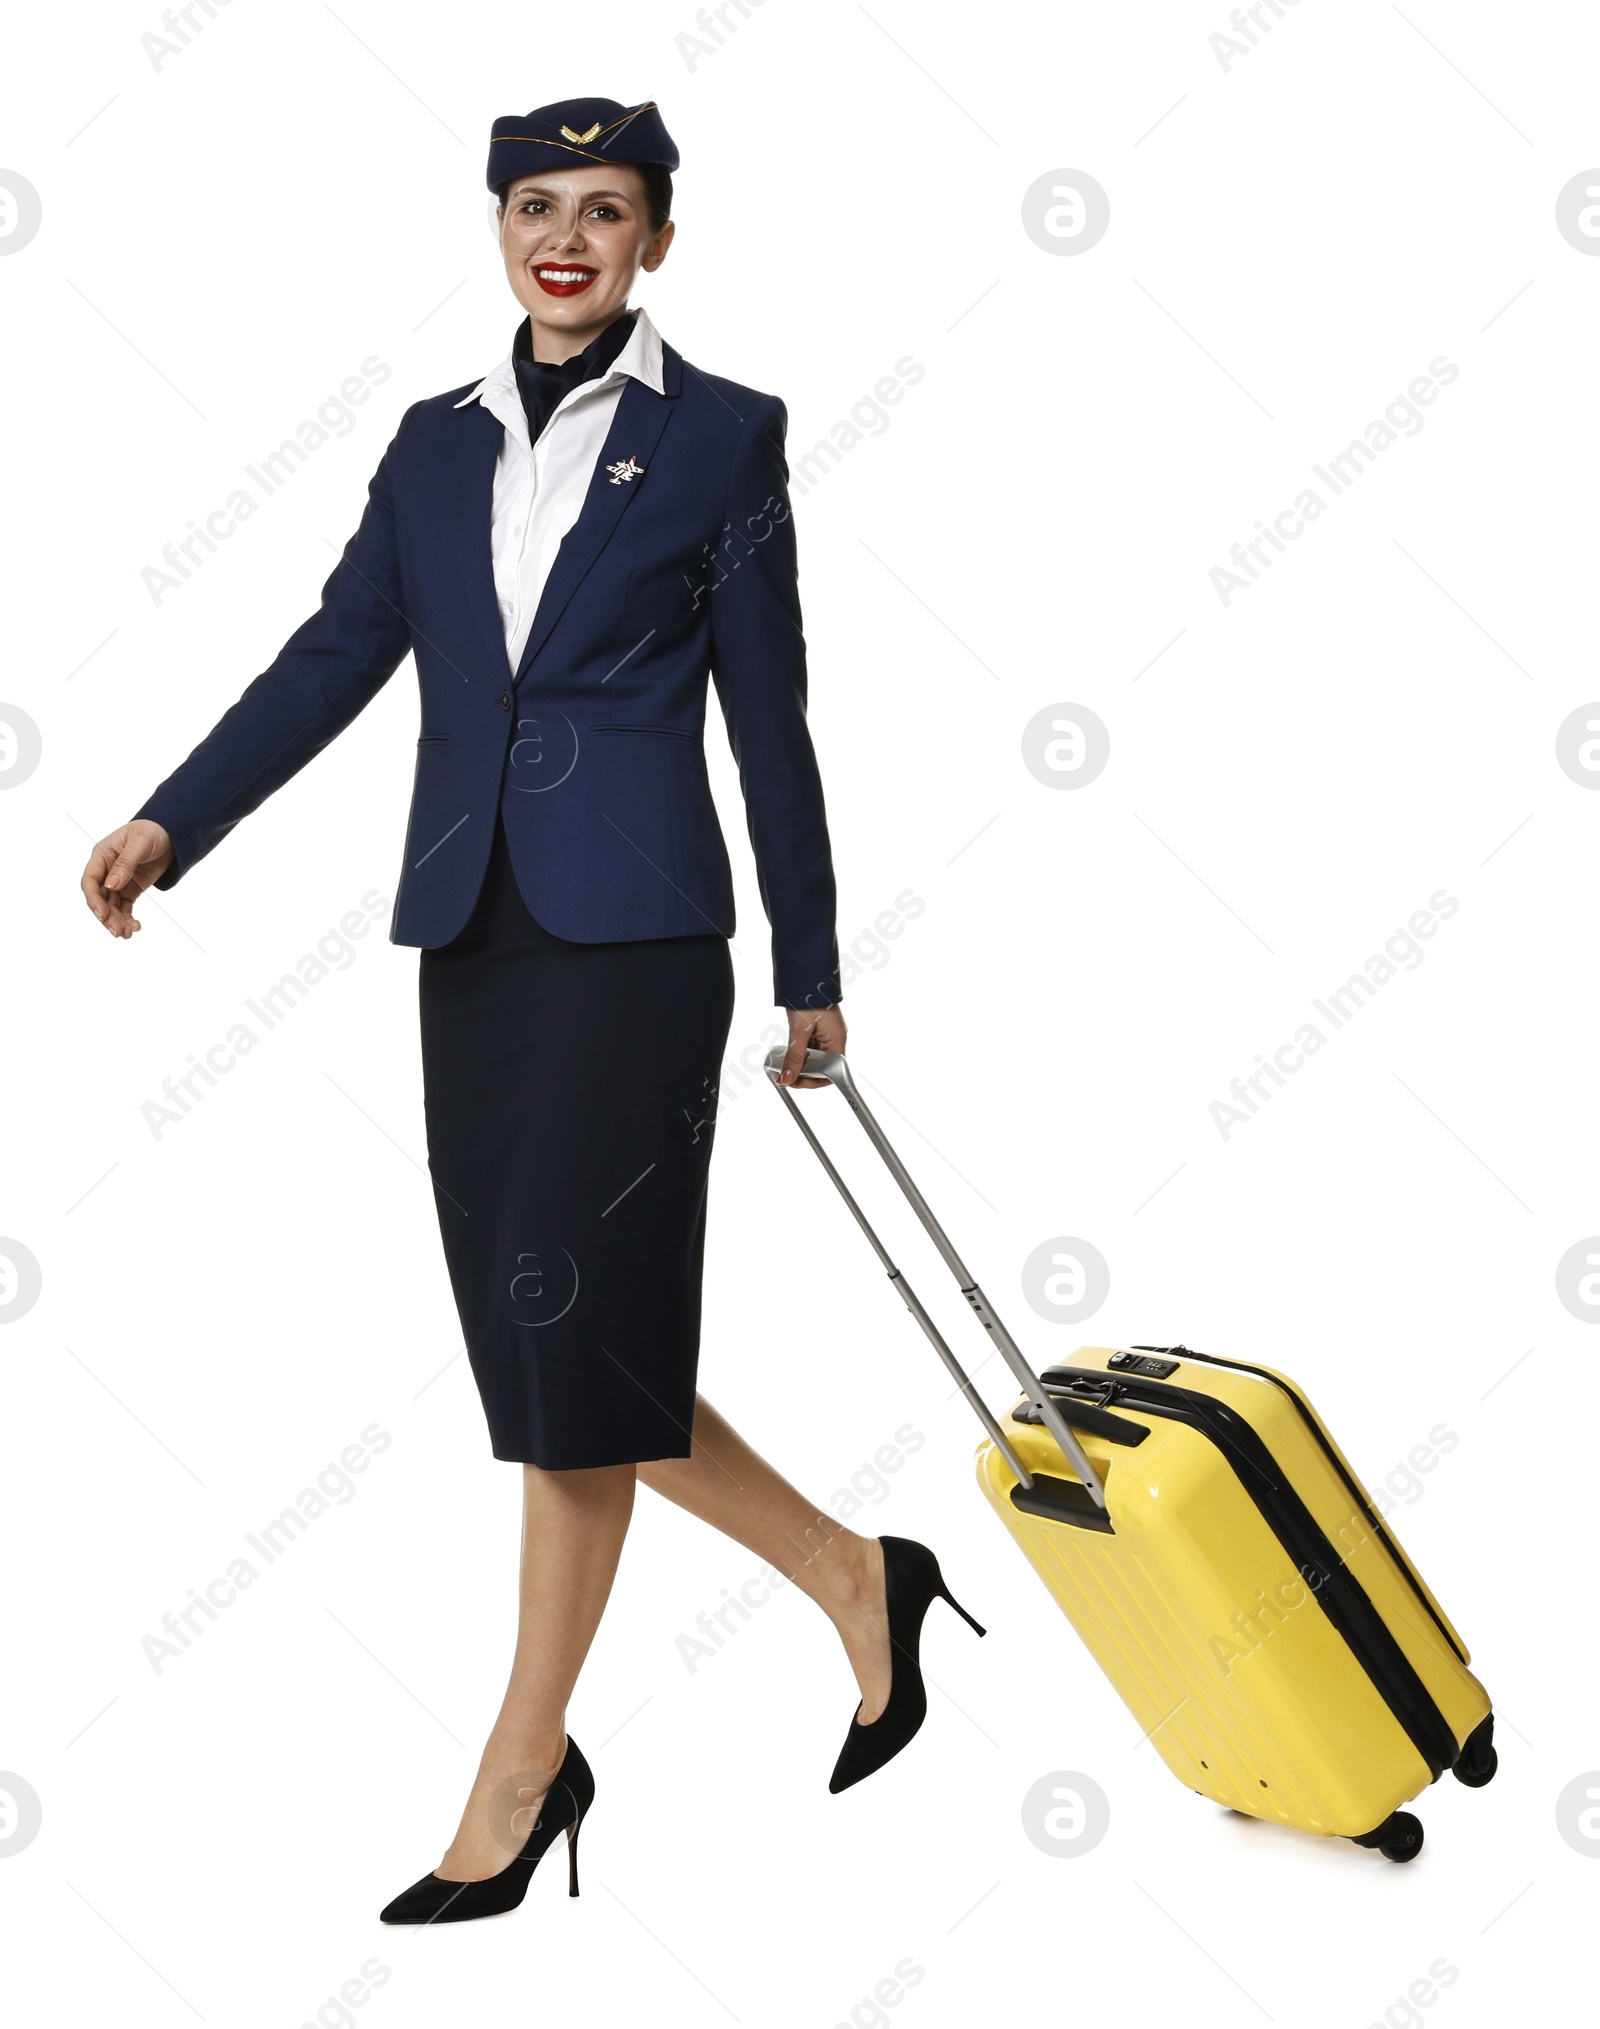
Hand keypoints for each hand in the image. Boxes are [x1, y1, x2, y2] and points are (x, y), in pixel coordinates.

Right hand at [82, 820, 174, 939]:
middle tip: (118, 931)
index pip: (90, 881)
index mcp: (101, 856)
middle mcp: (106, 870)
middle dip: (107, 916)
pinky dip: (128, 918)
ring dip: (117, 921)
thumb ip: (124, 864)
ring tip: (128, 934)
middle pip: (99, 898)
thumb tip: (110, 886)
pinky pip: (124, 907)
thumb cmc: (151, 831)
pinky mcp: (130, 889)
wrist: (171, 833)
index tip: (102, 914)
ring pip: (111, 906)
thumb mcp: (139, 844)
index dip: (93, 899)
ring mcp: (118, 881)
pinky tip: (136, 927)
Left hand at [779, 1004, 846, 1087]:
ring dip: (800, 1063)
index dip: (814, 1081)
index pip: (832, 1072)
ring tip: (784, 1065)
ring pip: (815, 1058)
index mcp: (837, 1041)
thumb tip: (788, 1078)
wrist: (805, 974)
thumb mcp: (799, 1031)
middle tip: (785, 1075)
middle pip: (822, 1067)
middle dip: (804, 1073)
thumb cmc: (808, 997)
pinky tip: (789, 1052)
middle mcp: (834, 1038)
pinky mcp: (817, 1028)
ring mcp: (826, 1033)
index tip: (796, 1083)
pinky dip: (800, 1052)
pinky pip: (810, 1047)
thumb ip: (794, 1057)